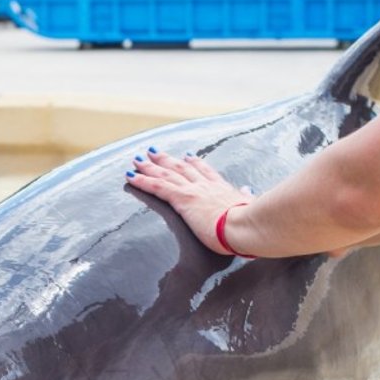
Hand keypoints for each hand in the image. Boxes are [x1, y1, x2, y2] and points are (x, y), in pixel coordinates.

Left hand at [125, 149, 254, 255]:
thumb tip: (247, 190)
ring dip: (150, 166)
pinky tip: (131, 176)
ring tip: (138, 160)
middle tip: (153, 152)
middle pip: (181, 168)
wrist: (246, 226)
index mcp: (222, 189)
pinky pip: (157, 187)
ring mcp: (192, 190)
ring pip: (166, 174)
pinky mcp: (182, 199)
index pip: (205, 172)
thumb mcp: (249, 208)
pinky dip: (142, 181)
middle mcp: (205, 186)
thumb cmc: (249, 224)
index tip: (186, 156)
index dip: (194, 163)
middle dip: (166, 160)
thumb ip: (245, 198)